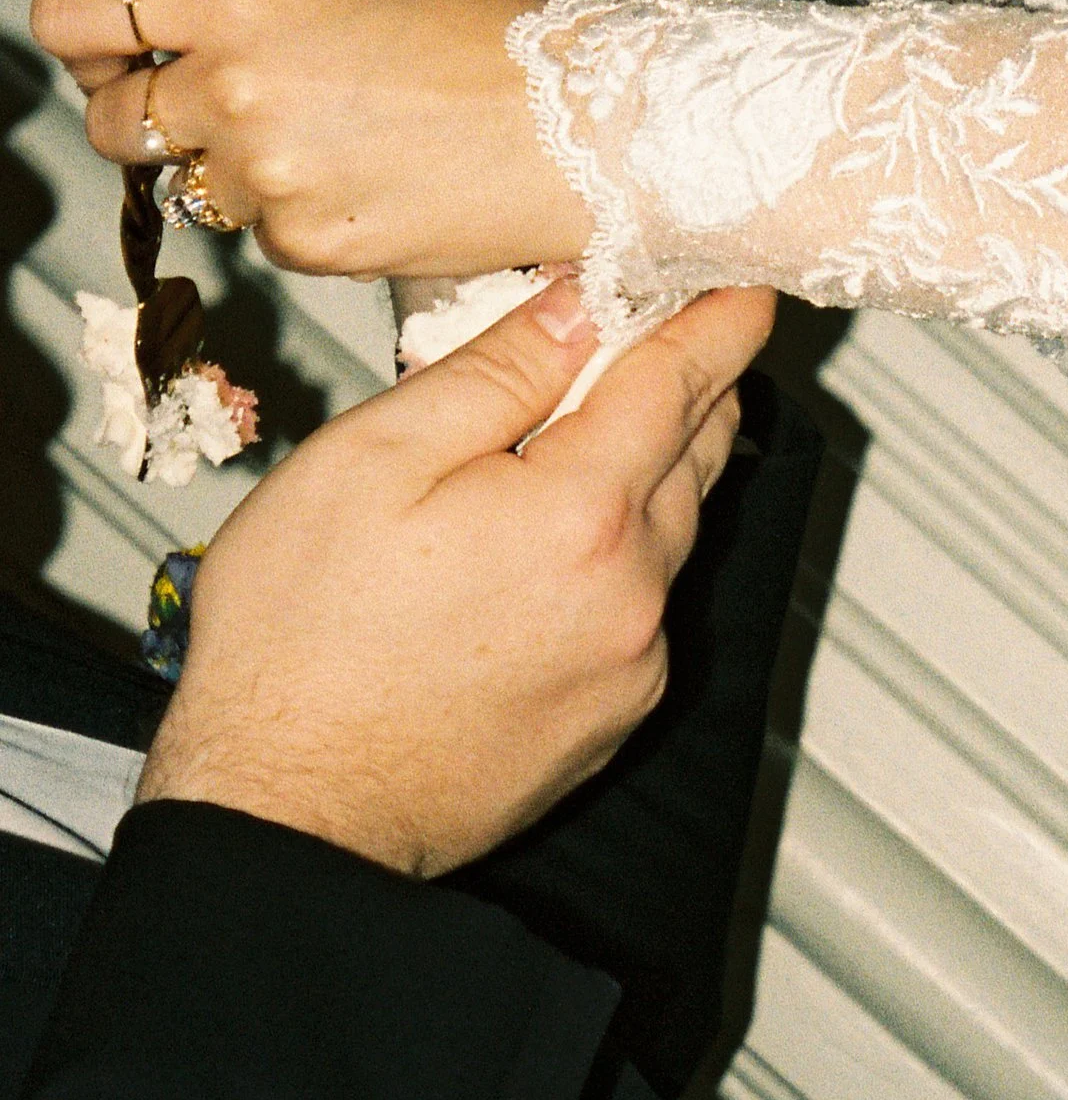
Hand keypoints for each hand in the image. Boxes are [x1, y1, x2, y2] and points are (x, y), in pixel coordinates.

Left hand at [31, 0, 591, 278]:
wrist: (573, 128)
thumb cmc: (476, 41)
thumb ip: (242, 7)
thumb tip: (173, 41)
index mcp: (242, 0)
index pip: (74, 14)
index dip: (80, 35)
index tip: (105, 48)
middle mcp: (237, 89)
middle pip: (114, 120)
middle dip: (146, 115)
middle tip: (202, 109)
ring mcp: (268, 178)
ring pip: (193, 188)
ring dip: (233, 172)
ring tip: (322, 145)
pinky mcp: (307, 246)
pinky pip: (262, 237)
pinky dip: (296, 218)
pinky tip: (363, 186)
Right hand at [135, 278, 775, 875]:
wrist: (292, 809)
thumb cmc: (303, 643)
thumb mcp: (374, 460)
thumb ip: (494, 376)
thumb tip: (578, 313)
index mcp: (578, 515)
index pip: (678, 383)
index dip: (714, 322)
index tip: (743, 290)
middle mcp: (630, 596)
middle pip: (695, 458)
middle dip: (696, 387)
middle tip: (679, 335)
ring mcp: (629, 668)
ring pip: (670, 538)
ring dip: (655, 474)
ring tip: (604, 431)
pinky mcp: (609, 720)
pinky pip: (642, 611)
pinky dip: (623, 559)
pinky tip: (558, 551)